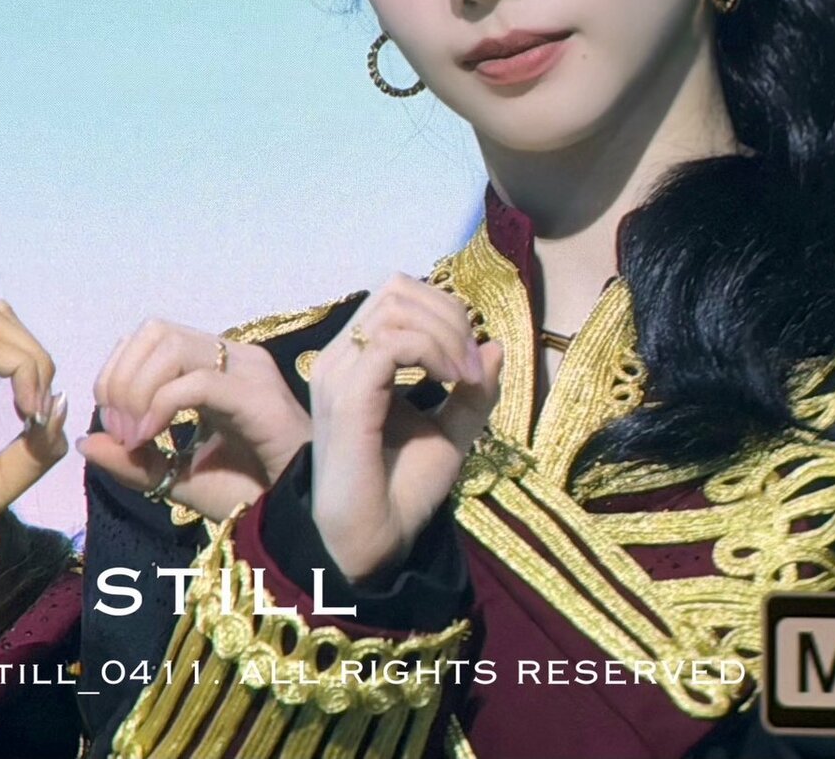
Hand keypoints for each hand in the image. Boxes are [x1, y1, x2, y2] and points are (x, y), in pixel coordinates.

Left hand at [80, 319, 308, 522]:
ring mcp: (248, 372)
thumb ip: (133, 461)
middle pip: (156, 331)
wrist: (301, 520)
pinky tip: (151, 438)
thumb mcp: (178, 478)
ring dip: (137, 388)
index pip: (152, 337)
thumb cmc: (253, 495)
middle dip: (121, 375)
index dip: (118, 370)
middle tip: (118, 427)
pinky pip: (197, 383)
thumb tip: (85, 441)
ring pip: (171, 346)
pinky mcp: (258, 397)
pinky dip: (161, 406)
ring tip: (134, 435)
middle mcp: (233, 359)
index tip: (111, 422)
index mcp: (215, 369)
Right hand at [307, 275, 502, 583]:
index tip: (473, 363)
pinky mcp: (347, 398)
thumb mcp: (451, 433)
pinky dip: (432, 352)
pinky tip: (452, 382)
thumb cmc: (403, 492)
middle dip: (449, 316)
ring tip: (465, 378)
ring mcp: (337, 376)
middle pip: (395, 289)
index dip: (444, 312)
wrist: (375, 545)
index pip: (396, 296)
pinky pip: (390, 344)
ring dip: (445, 335)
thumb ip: (472, 391)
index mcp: (355, 361)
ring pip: (394, 310)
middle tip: (471, 368)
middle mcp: (338, 359)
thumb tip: (496, 345)